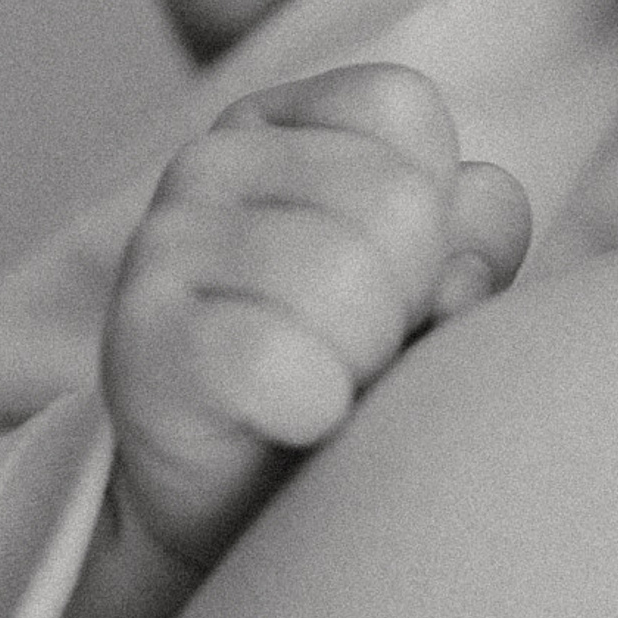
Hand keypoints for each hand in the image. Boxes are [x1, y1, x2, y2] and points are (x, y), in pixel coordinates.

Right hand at [105, 61, 533, 577]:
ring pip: (345, 278)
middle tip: (356, 349)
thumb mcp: (435, 287)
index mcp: (283, 122)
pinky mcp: (141, 341)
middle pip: (396, 199)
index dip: (432, 212)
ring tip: (324, 383)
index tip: (391, 277)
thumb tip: (460, 273)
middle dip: (407, 298)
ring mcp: (163, 245)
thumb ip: (477, 240)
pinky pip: (277, 361)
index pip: (402, 106)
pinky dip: (312, 410)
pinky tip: (289, 419)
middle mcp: (211, 161)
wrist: (239, 511)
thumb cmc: (354, 374)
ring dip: (363, 362)